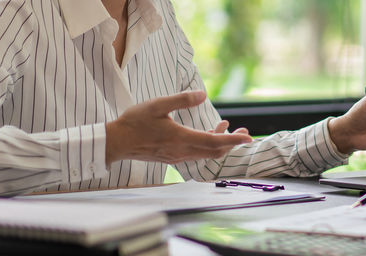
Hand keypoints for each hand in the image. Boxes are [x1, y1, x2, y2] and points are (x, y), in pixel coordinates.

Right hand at [106, 91, 253, 163]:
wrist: (116, 142)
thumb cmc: (134, 122)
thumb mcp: (158, 105)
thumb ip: (182, 100)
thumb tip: (203, 95)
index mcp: (181, 138)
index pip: (215, 142)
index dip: (234, 140)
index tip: (248, 138)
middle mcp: (182, 151)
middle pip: (215, 151)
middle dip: (232, 142)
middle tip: (244, 132)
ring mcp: (177, 156)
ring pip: (206, 153)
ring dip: (220, 143)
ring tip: (227, 127)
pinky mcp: (172, 157)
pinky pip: (196, 153)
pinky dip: (207, 144)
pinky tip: (206, 132)